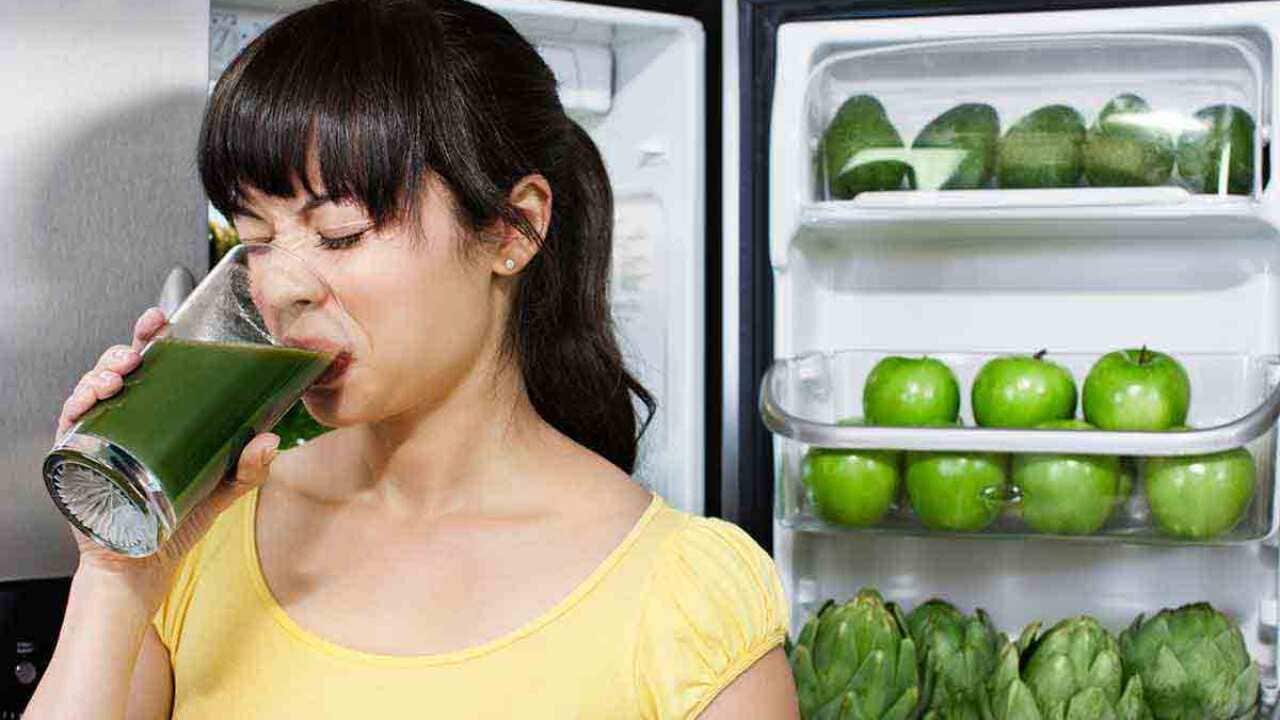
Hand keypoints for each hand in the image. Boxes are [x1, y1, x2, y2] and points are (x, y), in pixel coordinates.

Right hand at [54, 307, 280, 613]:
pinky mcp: (78, 460)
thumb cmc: (178, 520)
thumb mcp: (223, 489)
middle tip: (141, 346)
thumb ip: (249, 468)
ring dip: (100, 374)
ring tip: (118, 375)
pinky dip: (76, 406)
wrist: (145, 566)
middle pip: (120, 371)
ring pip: (91, 390)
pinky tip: (91, 400)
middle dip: (126, 349)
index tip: (163, 320)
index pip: (155, 368)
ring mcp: (100, 438)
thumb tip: (270, 440)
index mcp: (159, 416)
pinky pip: (69, 425)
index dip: (153, 339)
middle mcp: (127, 421)